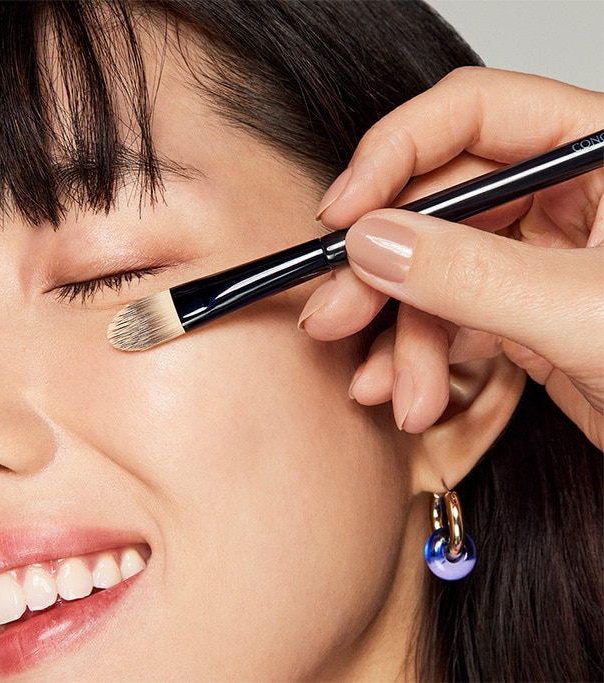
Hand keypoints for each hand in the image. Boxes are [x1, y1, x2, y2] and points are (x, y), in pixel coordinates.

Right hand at [300, 68, 603, 448]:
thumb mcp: (587, 313)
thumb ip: (475, 273)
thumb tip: (375, 241)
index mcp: (598, 155)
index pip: (473, 115)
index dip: (394, 155)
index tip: (343, 213)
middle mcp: (563, 197)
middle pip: (438, 206)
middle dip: (381, 270)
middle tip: (334, 312)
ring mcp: (536, 259)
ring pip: (433, 273)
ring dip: (400, 335)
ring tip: (388, 388)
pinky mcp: (520, 314)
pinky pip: (447, 319)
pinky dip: (418, 357)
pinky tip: (403, 391)